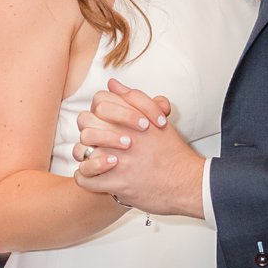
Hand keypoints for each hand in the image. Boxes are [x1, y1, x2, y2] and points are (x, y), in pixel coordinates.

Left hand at [74, 80, 203, 217]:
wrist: (186, 182)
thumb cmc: (172, 152)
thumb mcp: (158, 118)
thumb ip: (135, 98)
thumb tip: (113, 84)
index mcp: (131, 119)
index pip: (100, 102)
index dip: (101, 111)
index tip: (111, 122)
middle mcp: (121, 137)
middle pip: (86, 124)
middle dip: (90, 131)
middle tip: (102, 141)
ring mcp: (117, 161)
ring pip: (80, 151)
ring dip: (85, 153)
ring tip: (98, 157)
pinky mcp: (115, 184)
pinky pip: (84, 178)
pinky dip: (84, 177)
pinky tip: (94, 176)